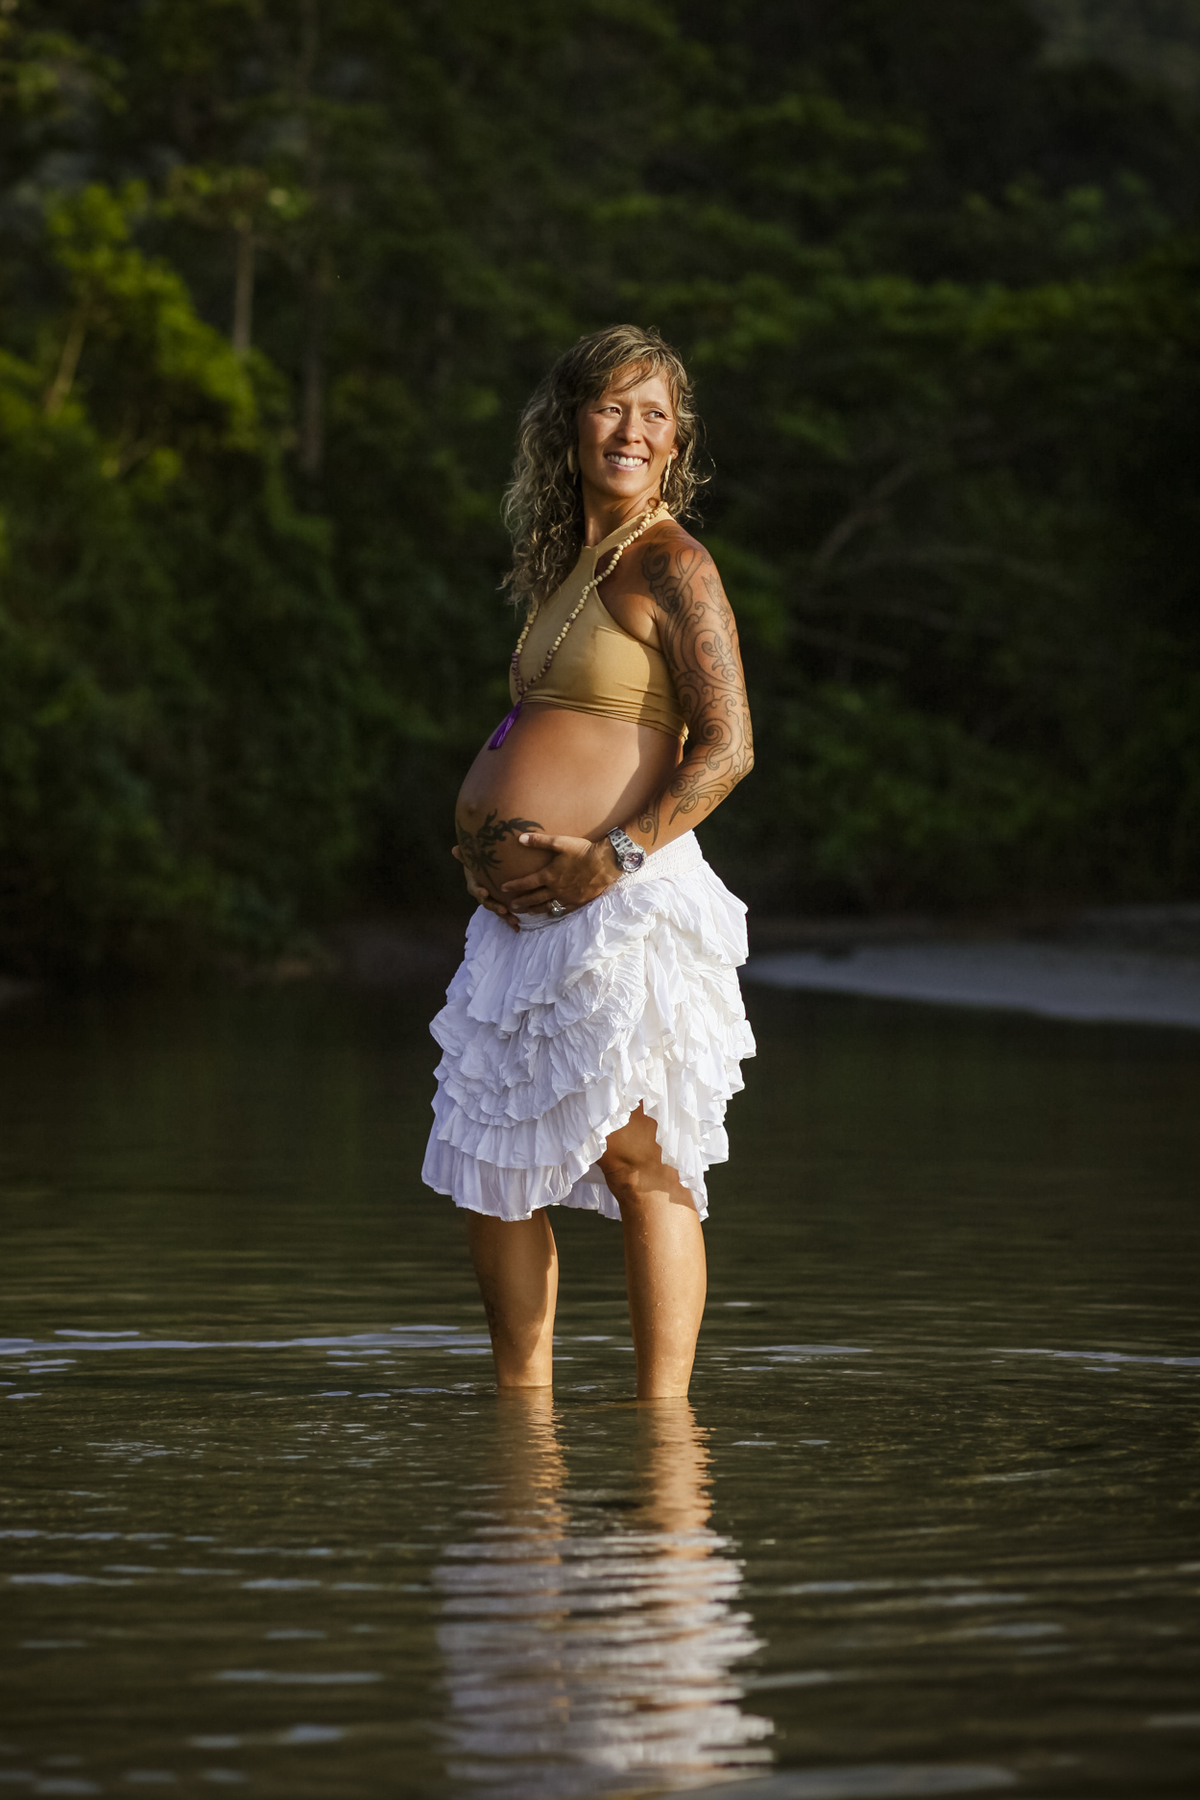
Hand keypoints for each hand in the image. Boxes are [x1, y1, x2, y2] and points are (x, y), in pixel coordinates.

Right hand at [451, 845, 518, 932]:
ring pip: (498, 910)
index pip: (475, 889)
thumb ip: (465, 856)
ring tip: (515, 922)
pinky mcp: (501, 903)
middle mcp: (482, 895)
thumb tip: (455, 849)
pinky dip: (510, 920)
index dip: (479, 891)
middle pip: (488, 903)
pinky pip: (505, 913)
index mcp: (474, 885)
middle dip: (495, 907)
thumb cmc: (479, 863)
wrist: (485, 869)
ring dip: (506, 917)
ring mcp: (492, 901)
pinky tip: (518, 927)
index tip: (484, 892)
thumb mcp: (473, 858)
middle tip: (503, 910)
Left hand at [500, 832, 620, 913]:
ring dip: (535, 909)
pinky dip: (553, 912)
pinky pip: (562, 910)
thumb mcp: (560, 842)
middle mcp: (555, 889)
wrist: (605, 863)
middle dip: (521, 902)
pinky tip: (550, 913)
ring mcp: (567, 897)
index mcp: (549, 876)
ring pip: (547, 907)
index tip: (503, 889)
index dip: (514, 886)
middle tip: (511, 906)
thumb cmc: (582, 851)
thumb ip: (539, 841)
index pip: (526, 883)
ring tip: (528, 912)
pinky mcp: (578, 902)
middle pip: (534, 899)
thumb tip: (520, 838)